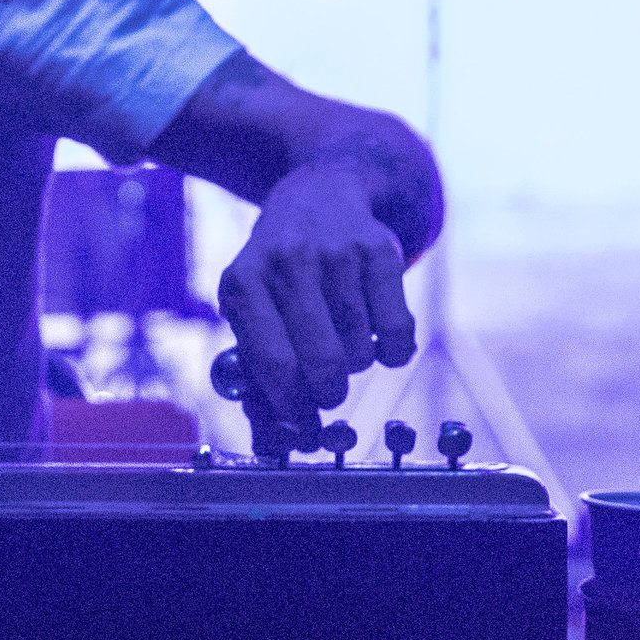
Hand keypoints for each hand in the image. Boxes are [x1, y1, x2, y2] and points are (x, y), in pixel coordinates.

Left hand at [217, 156, 418, 435]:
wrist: (320, 196)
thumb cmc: (279, 276)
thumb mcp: (251, 308)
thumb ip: (258, 375)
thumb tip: (275, 443)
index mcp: (242, 282)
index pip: (273, 363)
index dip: (293, 404)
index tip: (302, 423)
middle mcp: (287, 262)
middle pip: (322, 363)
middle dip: (328, 391)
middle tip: (328, 387)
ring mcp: (336, 252)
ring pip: (360, 351)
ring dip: (356, 363)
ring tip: (343, 338)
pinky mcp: (380, 249)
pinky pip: (397, 332)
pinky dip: (393, 350)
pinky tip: (377, 334)